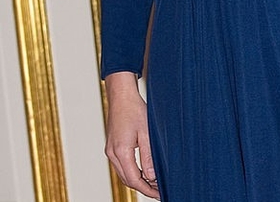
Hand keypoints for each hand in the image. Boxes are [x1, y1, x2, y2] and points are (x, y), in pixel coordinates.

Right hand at [104, 71, 159, 198]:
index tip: (159, 194)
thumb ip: (149, 155)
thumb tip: (152, 176)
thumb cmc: (135, 110)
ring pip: (124, 174)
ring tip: (154, 183)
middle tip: (159, 191)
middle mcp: (113, 154)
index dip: (147, 189)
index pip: (134, 179)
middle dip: (143, 188)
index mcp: (121, 152)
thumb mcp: (147, 132)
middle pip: (128, 180)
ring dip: (138, 181)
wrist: (121, 96)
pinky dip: (133, 172)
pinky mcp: (112, 147)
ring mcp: (110, 151)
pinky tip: (144, 171)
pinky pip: (122, 166)